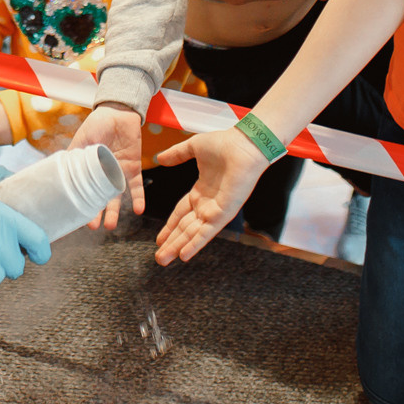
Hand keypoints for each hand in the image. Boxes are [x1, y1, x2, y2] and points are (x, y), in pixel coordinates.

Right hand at [69, 104, 144, 228]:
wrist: (118, 111)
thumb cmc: (96, 124)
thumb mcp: (81, 140)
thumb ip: (75, 156)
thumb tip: (61, 172)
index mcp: (88, 169)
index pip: (84, 190)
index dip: (81, 203)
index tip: (77, 216)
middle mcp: (103, 174)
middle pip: (99, 197)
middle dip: (96, 213)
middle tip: (93, 226)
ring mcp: (118, 172)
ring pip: (116, 197)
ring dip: (115, 211)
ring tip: (111, 225)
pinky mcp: (133, 167)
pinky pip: (136, 186)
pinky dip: (138, 198)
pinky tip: (138, 210)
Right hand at [151, 128, 269, 264]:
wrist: (244, 145)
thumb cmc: (225, 144)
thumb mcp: (193, 148)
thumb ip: (176, 154)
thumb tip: (159, 158)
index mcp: (201, 191)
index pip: (181, 213)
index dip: (170, 226)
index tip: (159, 238)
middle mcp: (208, 204)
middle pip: (185, 228)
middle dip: (171, 242)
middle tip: (159, 258)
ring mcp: (216, 210)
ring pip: (193, 233)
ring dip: (178, 246)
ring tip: (163, 260)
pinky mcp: (224, 213)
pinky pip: (207, 232)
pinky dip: (195, 244)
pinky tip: (184, 255)